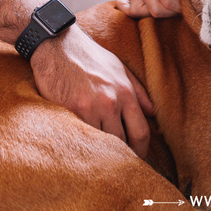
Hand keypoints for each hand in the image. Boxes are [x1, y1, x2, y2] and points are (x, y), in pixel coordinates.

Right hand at [29, 24, 154, 157]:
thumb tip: (153, 114)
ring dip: (100, 152)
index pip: (141, 132)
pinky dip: (82, 144)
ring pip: (100, 142)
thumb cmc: (89, 57)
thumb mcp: (119, 68)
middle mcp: (111, 102)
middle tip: (117, 166)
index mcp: (126, 92)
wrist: (57, 44)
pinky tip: (80, 148)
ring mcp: (90, 107)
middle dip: (121, 156)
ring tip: (98, 160)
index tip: (137, 161)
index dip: (141, 152)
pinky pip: (80, 136)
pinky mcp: (70, 110)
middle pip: (121, 142)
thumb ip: (138, 91)